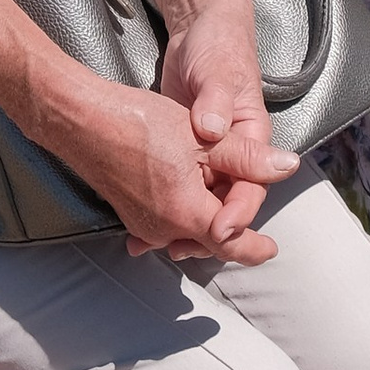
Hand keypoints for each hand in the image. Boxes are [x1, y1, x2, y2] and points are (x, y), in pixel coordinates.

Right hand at [56, 69, 292, 268]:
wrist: (82, 121)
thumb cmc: (139, 123)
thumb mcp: (203, 137)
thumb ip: (247, 159)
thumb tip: (287, 167)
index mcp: (187, 212)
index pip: (231, 243)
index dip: (254, 248)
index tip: (270, 249)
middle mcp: (164, 228)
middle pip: (209, 239)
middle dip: (230, 228)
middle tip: (247, 211)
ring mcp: (143, 223)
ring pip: (186, 231)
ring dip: (204, 218)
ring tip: (216, 194)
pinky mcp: (129, 213)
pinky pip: (162, 224)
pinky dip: (179, 216)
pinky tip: (181, 198)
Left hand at [156, 0, 289, 251]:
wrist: (200, 30)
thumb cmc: (219, 48)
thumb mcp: (218, 74)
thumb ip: (216, 103)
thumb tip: (210, 130)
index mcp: (252, 139)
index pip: (251, 187)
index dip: (237, 212)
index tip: (221, 230)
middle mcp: (232, 153)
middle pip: (226, 203)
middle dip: (208, 230)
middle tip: (181, 247)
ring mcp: (207, 154)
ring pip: (202, 201)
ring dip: (185, 225)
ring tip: (158, 245)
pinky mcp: (184, 152)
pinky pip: (180, 187)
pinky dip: (165, 207)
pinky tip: (143, 223)